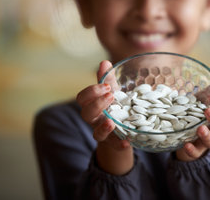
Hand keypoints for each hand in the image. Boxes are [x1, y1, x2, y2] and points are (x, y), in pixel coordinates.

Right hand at [76, 60, 132, 174]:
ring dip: (103, 127)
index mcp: (92, 105)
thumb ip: (108, 79)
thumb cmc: (116, 108)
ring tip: (111, 121)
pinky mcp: (115, 144)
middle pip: (85, 114)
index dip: (91, 92)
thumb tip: (104, 62)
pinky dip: (119, 144)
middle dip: (96, 104)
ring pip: (96, 133)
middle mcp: (95, 120)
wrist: (123, 132)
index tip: (106, 86)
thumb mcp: (114, 92)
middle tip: (111, 95)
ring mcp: (103, 133)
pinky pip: (114, 146)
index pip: (82, 98)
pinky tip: (127, 140)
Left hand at [175, 77, 209, 161]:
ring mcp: (207, 141)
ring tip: (200, 128)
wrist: (186, 133)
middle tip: (208, 111)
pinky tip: (186, 144)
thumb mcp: (204, 99)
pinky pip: (196, 153)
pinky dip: (192, 149)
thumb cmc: (198, 112)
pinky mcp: (195, 151)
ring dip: (207, 136)